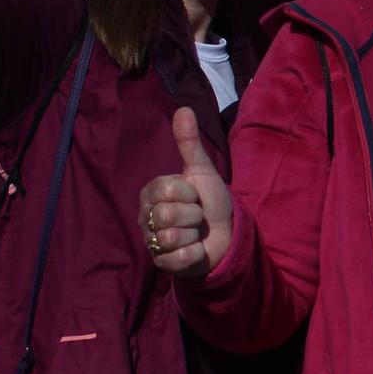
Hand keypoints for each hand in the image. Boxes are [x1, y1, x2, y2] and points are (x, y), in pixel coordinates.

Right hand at [140, 107, 233, 277]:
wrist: (226, 233)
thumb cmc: (210, 201)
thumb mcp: (202, 170)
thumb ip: (189, 143)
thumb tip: (183, 109)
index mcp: (151, 194)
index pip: (168, 190)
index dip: (189, 193)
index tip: (194, 195)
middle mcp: (146, 218)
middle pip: (169, 214)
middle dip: (193, 215)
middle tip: (196, 216)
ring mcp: (153, 242)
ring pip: (173, 237)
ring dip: (194, 235)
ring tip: (195, 233)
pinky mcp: (163, 265)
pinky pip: (180, 257)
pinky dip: (195, 253)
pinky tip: (195, 249)